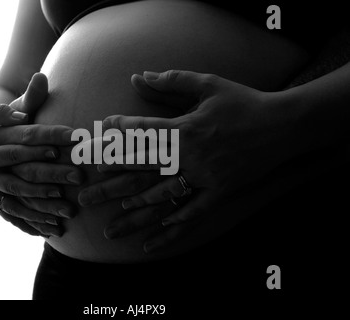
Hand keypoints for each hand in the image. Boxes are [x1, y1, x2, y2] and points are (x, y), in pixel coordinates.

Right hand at [0, 73, 80, 236]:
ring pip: (21, 204)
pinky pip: (15, 219)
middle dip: (51, 178)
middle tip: (78, 176)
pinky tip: (53, 231)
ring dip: (45, 208)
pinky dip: (33, 225)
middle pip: (23, 179)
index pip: (17, 149)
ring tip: (70, 211)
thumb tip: (31, 88)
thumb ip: (4, 109)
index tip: (66, 141)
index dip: (40, 146)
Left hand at [83, 70, 296, 251]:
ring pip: (163, 196)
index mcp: (185, 128)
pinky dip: (176, 224)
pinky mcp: (221, 192)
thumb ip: (172, 81)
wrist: (283, 126)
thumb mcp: (209, 84)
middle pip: (142, 169)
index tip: (97, 136)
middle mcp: (190, 155)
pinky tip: (157, 234)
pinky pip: (195, 211)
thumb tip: (138, 76)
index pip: (141, 132)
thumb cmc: (244, 102)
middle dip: (111, 181)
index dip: (116, 134)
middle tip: (84, 196)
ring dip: (137, 210)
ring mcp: (206, 177)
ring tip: (113, 221)